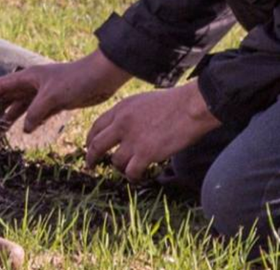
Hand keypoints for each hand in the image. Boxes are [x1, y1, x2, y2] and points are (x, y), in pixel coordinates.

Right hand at [0, 48, 130, 133]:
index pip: (3, 85)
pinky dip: (27, 119)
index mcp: (28, 77)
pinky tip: (22, 128)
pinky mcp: (55, 102)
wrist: (100, 78)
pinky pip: (35, 112)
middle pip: (9, 96)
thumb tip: (24, 128)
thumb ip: (35, 112)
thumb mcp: (52, 97)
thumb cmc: (74, 80)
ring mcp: (43, 93)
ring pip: (21, 105)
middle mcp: (33, 84)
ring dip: (9, 115)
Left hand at [84, 81, 220, 181]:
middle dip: (92, 157)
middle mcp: (122, 123)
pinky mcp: (145, 153)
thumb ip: (129, 114)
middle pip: (97, 145)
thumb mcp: (143, 102)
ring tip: (128, 170)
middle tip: (90, 165)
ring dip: (120, 168)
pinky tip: (138, 177)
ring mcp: (132, 139)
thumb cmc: (174, 103)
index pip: (97, 126)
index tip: (89, 147)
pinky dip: (133, 177)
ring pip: (115, 161)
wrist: (190, 107)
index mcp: (121, 108)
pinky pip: (131, 171)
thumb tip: (124, 129)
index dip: (91, 139)